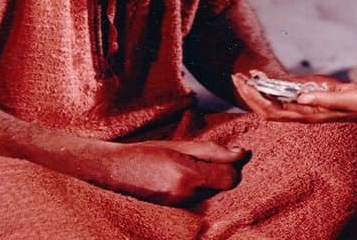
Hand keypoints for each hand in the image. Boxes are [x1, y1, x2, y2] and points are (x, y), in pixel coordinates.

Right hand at [88, 140, 247, 205]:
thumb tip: (242, 154)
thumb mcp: (180, 145)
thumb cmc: (145, 153)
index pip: (231, 178)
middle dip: (221, 169)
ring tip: (184, 164)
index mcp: (188, 177)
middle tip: (201, 156)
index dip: (234, 163)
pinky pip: (199, 197)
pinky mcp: (178, 210)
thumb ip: (212, 151)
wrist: (113, 173)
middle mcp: (187, 196)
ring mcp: (182, 206)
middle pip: (224, 185)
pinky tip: (179, 176)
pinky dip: (197, 186)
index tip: (231, 152)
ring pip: (213, 192)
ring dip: (208, 177)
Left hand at [230, 71, 336, 112]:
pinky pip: (285, 97)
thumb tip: (300, 97)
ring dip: (257, 92)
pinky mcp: (311, 101)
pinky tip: (265, 78)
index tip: (243, 84)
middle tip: (235, 77)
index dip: (255, 98)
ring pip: (273, 104)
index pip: (272, 110)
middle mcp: (303, 113)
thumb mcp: (345, 98)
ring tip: (243, 77)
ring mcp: (306, 108)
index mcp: (308, 114)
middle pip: (267, 109)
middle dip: (249, 95)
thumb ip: (323, 99)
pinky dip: (272, 88)